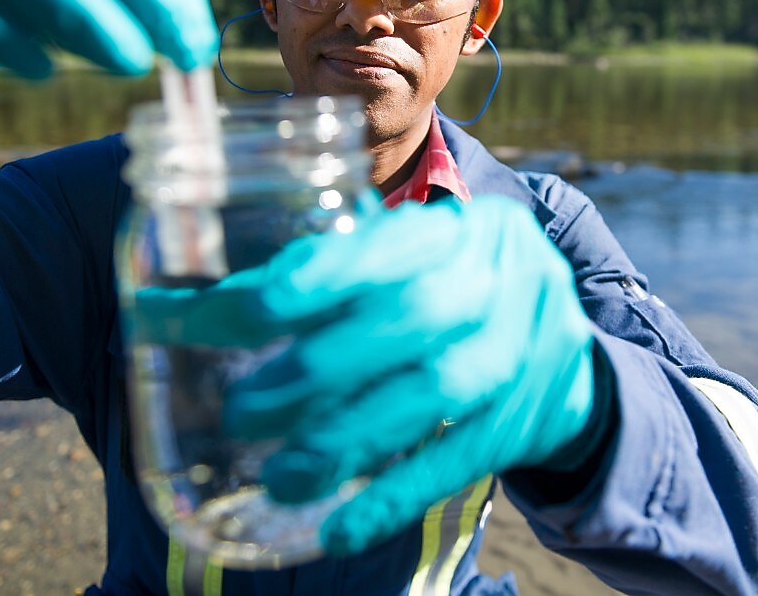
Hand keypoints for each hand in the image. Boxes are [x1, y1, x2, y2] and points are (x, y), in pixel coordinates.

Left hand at [135, 195, 599, 554]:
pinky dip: (397, 496)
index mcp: (463, 228)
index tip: (250, 307)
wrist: (565, 354)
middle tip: (242, 410)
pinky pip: (461, 461)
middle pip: (418, 315)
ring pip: (438, 392)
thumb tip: (192, 311)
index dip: (325, 272)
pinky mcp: (523, 421)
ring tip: (281, 476)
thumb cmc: (452, 295)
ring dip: (349, 437)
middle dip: (322, 365)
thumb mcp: (410, 265)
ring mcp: (521, 351)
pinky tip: (340, 528)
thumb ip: (324, 279)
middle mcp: (501, 280)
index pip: (393, 241)